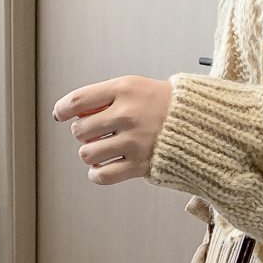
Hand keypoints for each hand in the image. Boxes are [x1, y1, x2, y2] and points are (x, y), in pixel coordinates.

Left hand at [53, 75, 172, 184]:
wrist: (201, 123)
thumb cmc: (168, 105)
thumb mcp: (137, 87)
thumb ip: (106, 97)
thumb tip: (72, 113)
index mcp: (124, 90)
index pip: (78, 100)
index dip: (63, 109)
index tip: (60, 114)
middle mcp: (127, 115)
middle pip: (80, 130)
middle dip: (82, 133)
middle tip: (95, 133)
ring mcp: (134, 141)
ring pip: (88, 154)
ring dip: (90, 154)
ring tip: (100, 151)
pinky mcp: (141, 164)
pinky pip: (104, 175)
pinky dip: (97, 175)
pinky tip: (100, 169)